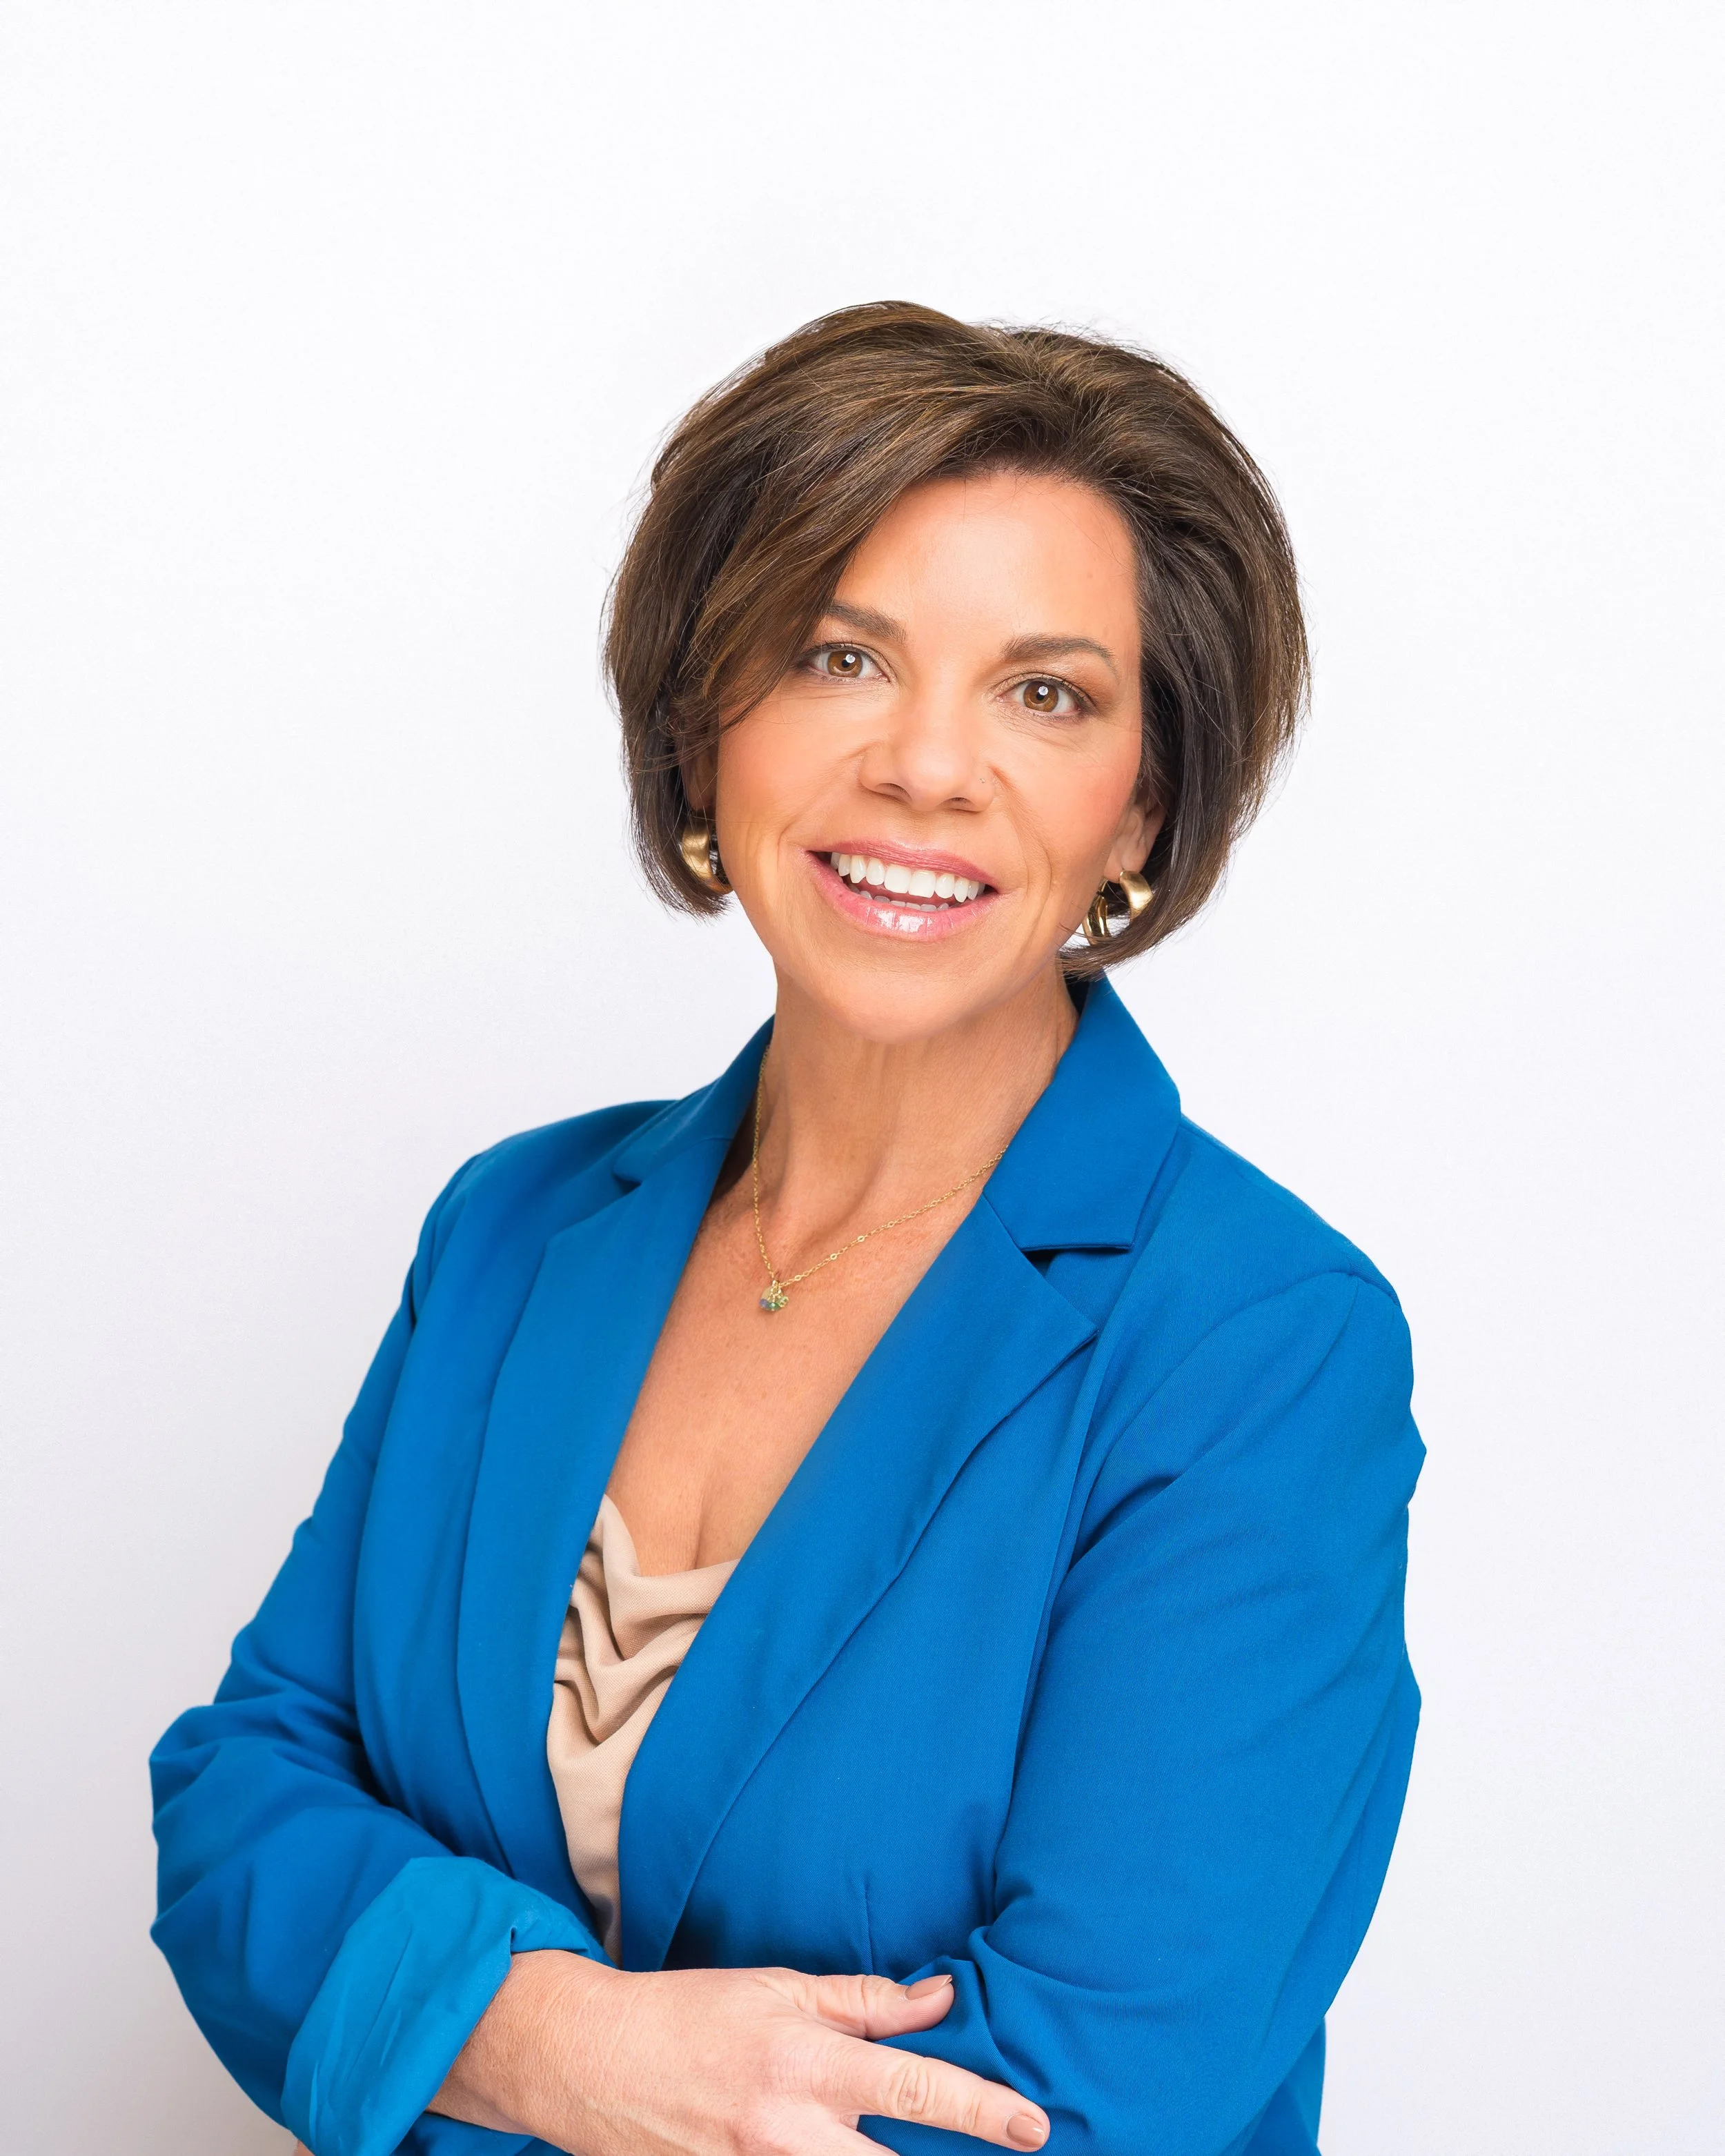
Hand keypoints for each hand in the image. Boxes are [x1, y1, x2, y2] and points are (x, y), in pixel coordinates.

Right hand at [430, 1948, 1050, 2154]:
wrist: (590, 2061)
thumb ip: (864, 2001)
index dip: (981, 2108)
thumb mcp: (780, 1988)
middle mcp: (789, 2131)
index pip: (915, 2086)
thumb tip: (940, 1998)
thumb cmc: (692, 2014)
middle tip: (1006, 2153)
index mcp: (808, 2064)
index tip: (1034, 2128)